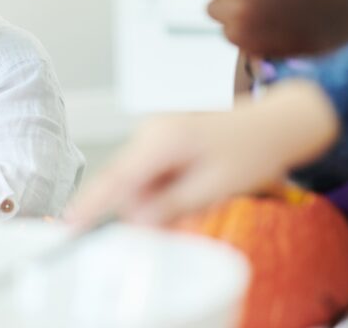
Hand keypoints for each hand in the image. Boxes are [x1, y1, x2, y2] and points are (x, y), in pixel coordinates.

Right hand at [67, 80, 339, 226]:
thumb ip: (171, 205)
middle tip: (174, 220)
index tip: (71, 224)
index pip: (115, 178)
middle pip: (124, 182)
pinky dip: (165, 189)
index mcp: (160, 141)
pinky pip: (151, 173)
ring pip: (137, 180)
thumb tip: (137, 222)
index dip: (91, 204)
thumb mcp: (215, 187)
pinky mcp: (161, 140)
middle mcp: (150, 132)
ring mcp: (154, 133)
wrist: (277, 124)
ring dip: (158, 200)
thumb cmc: (252, 150)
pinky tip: (194, 188)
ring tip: (201, 196)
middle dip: (140, 209)